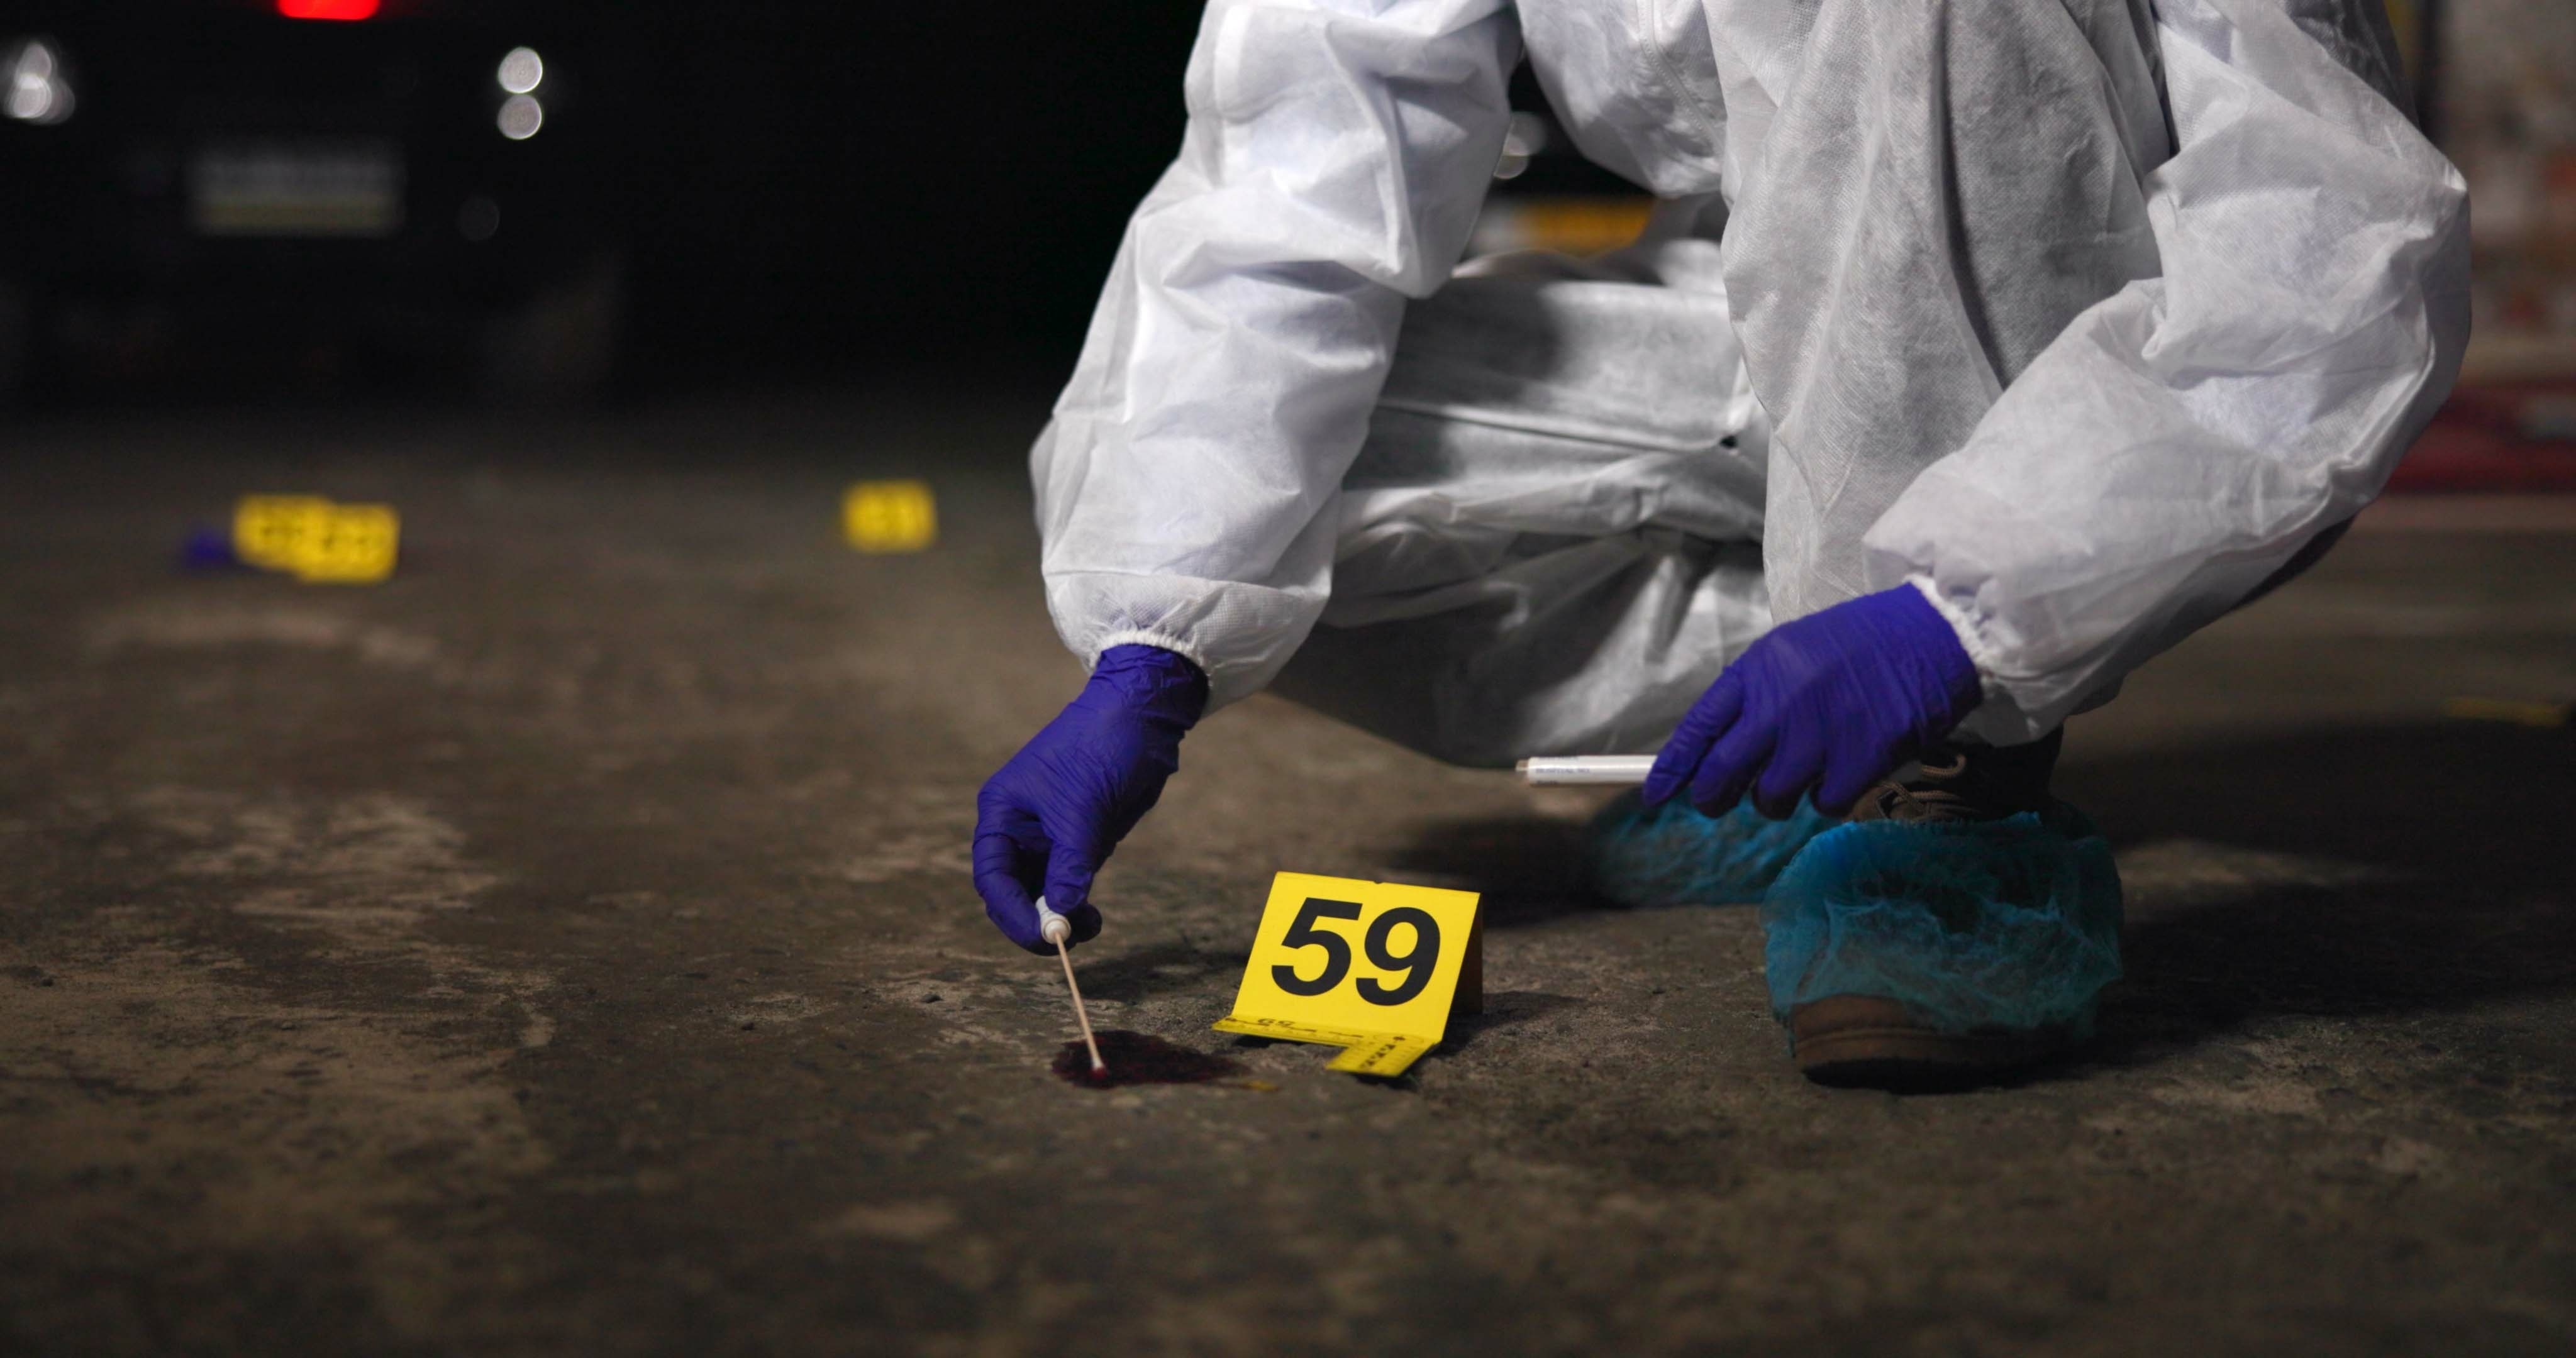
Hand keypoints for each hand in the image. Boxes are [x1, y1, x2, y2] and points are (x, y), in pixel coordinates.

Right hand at [972, 645, 1208, 953]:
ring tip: (1093, 927)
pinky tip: (1096, 915)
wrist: (1141, 717)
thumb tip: (1063, 913)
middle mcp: (1017, 828)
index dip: (1013, 913)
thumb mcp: (1083, 809)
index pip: (994, 877)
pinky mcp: (1077, 841)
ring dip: (1060, 916)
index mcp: (1002, 812)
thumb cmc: (1101, 748)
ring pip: (1041, 893)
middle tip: (1068, 942)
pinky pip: (1067, 883)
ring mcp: (1047, 837)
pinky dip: (1077, 904)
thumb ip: (1070, 864)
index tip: (1045, 938)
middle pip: (1012, 892)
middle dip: (1034, 920)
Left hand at [1642, 586, 1980, 818]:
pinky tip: (1843, 770)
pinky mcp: (1859, 762)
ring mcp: (1819, 737)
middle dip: (1712, 797)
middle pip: (1722, 773)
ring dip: (1777, 797)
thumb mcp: (1791, 651)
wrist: (1931, 634)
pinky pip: (1823, 804)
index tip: (1656, 792)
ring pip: (1771, 798)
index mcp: (1757, 672)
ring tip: (1800, 772)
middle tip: (1714, 803)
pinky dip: (1828, 797)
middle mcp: (1779, 706)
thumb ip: (1753, 696)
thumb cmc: (1859, 643)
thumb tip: (1716, 748)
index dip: (1673, 767)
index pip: (1699, 727)